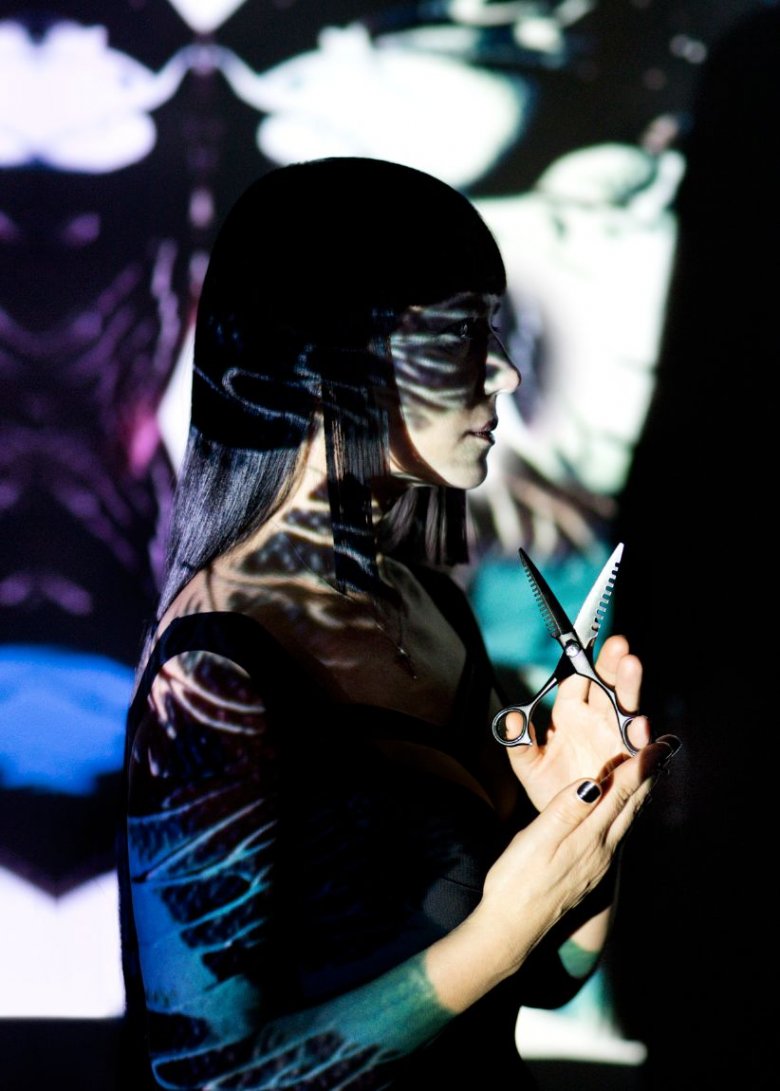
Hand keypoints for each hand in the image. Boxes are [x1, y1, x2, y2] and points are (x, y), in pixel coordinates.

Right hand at [473, 740, 671, 977]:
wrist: (512, 928)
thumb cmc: (517, 882)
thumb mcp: (536, 841)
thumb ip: (566, 811)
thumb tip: (593, 783)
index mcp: (588, 838)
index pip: (619, 794)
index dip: (638, 767)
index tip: (657, 744)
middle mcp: (601, 851)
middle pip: (630, 807)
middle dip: (648, 777)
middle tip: (666, 750)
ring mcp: (597, 863)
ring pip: (626, 821)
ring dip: (639, 794)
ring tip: (651, 773)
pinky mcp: (589, 871)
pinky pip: (616, 833)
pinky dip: (625, 811)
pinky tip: (621, 810)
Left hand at [506, 634, 648, 811]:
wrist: (571, 822)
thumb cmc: (550, 788)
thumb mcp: (528, 767)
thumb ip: (518, 743)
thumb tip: (509, 719)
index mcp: (570, 714)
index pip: (576, 681)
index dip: (579, 663)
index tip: (580, 646)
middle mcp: (596, 720)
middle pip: (606, 685)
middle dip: (612, 664)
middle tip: (617, 644)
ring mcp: (616, 738)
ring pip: (626, 706)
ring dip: (629, 687)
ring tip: (632, 666)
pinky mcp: (632, 761)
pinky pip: (640, 746)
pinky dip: (642, 735)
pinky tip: (643, 723)